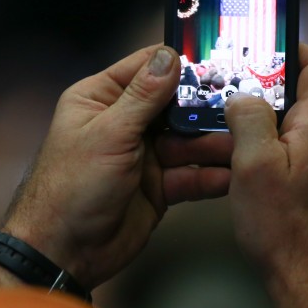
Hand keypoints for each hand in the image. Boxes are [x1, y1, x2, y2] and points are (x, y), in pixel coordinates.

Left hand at [3, 45, 231, 288]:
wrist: (64, 252)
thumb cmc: (71, 186)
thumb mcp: (109, 134)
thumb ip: (143, 96)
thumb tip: (169, 56)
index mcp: (101, 99)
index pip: (146, 68)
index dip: (181, 63)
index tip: (219, 59)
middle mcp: (123, 122)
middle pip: (175, 104)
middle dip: (206, 107)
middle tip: (242, 106)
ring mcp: (143, 155)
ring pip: (187, 140)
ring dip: (213, 142)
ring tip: (243, 143)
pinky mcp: (158, 186)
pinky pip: (191, 174)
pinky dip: (211, 175)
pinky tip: (232, 173)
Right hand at [223, 43, 307, 307]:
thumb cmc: (285, 229)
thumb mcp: (253, 164)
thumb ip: (247, 117)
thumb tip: (241, 95)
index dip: (293, 49)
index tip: (263, 48)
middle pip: (302, 95)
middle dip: (264, 92)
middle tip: (229, 94)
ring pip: (295, 126)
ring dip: (264, 126)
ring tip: (229, 137)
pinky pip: (296, 152)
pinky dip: (271, 151)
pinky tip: (245, 169)